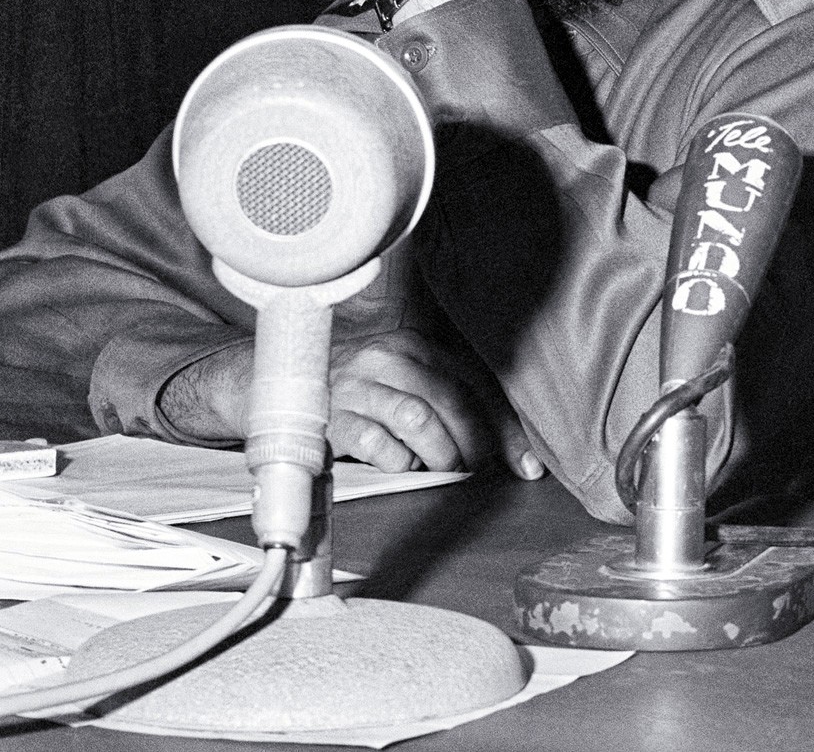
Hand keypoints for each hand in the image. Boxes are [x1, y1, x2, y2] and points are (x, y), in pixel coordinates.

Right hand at [158, 329, 544, 478]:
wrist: (281, 387)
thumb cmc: (359, 393)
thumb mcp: (402, 384)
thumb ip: (445, 403)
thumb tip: (502, 447)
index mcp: (416, 347)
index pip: (475, 383)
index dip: (506, 427)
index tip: (528, 465)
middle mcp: (389, 357)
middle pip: (452, 400)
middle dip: (477, 444)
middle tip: (481, 472)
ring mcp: (358, 384)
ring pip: (418, 418)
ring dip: (441, 453)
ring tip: (445, 469)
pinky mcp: (331, 415)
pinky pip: (375, 442)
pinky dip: (398, 461)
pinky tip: (402, 465)